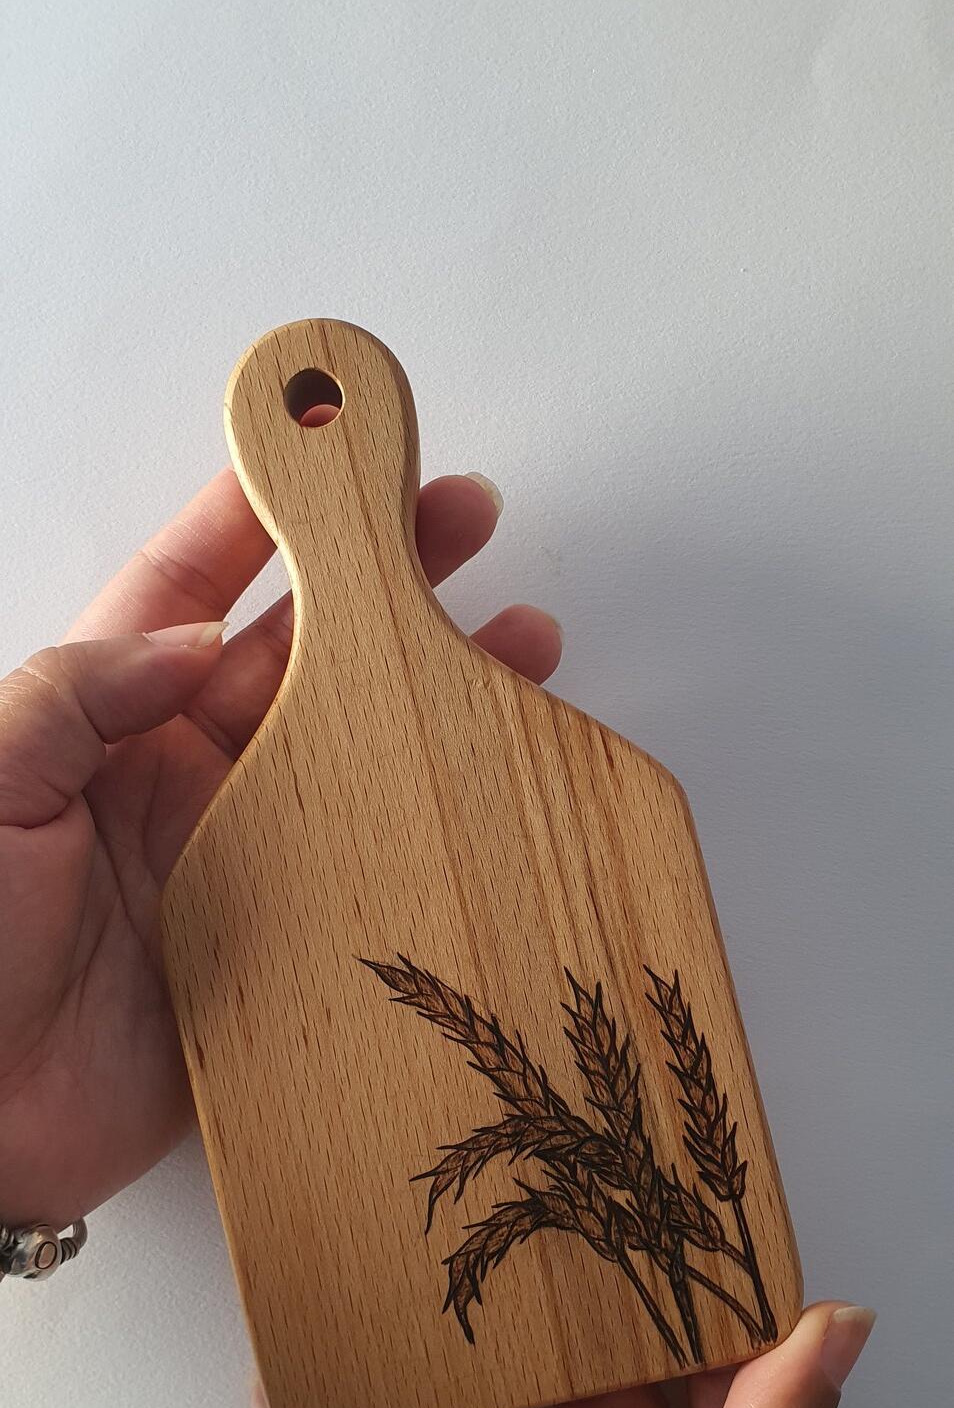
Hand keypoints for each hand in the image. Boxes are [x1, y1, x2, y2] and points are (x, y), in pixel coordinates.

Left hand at [0, 463, 558, 1221]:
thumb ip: (78, 692)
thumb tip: (199, 638)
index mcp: (101, 727)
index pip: (191, 591)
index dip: (260, 517)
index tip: (328, 449)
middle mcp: (177, 783)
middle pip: (296, 659)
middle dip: (377, 586)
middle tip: (459, 521)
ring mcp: (234, 869)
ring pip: (349, 758)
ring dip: (424, 697)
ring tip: (514, 645)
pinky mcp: (276, 958)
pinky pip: (364, 880)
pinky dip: (423, 834)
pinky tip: (477, 800)